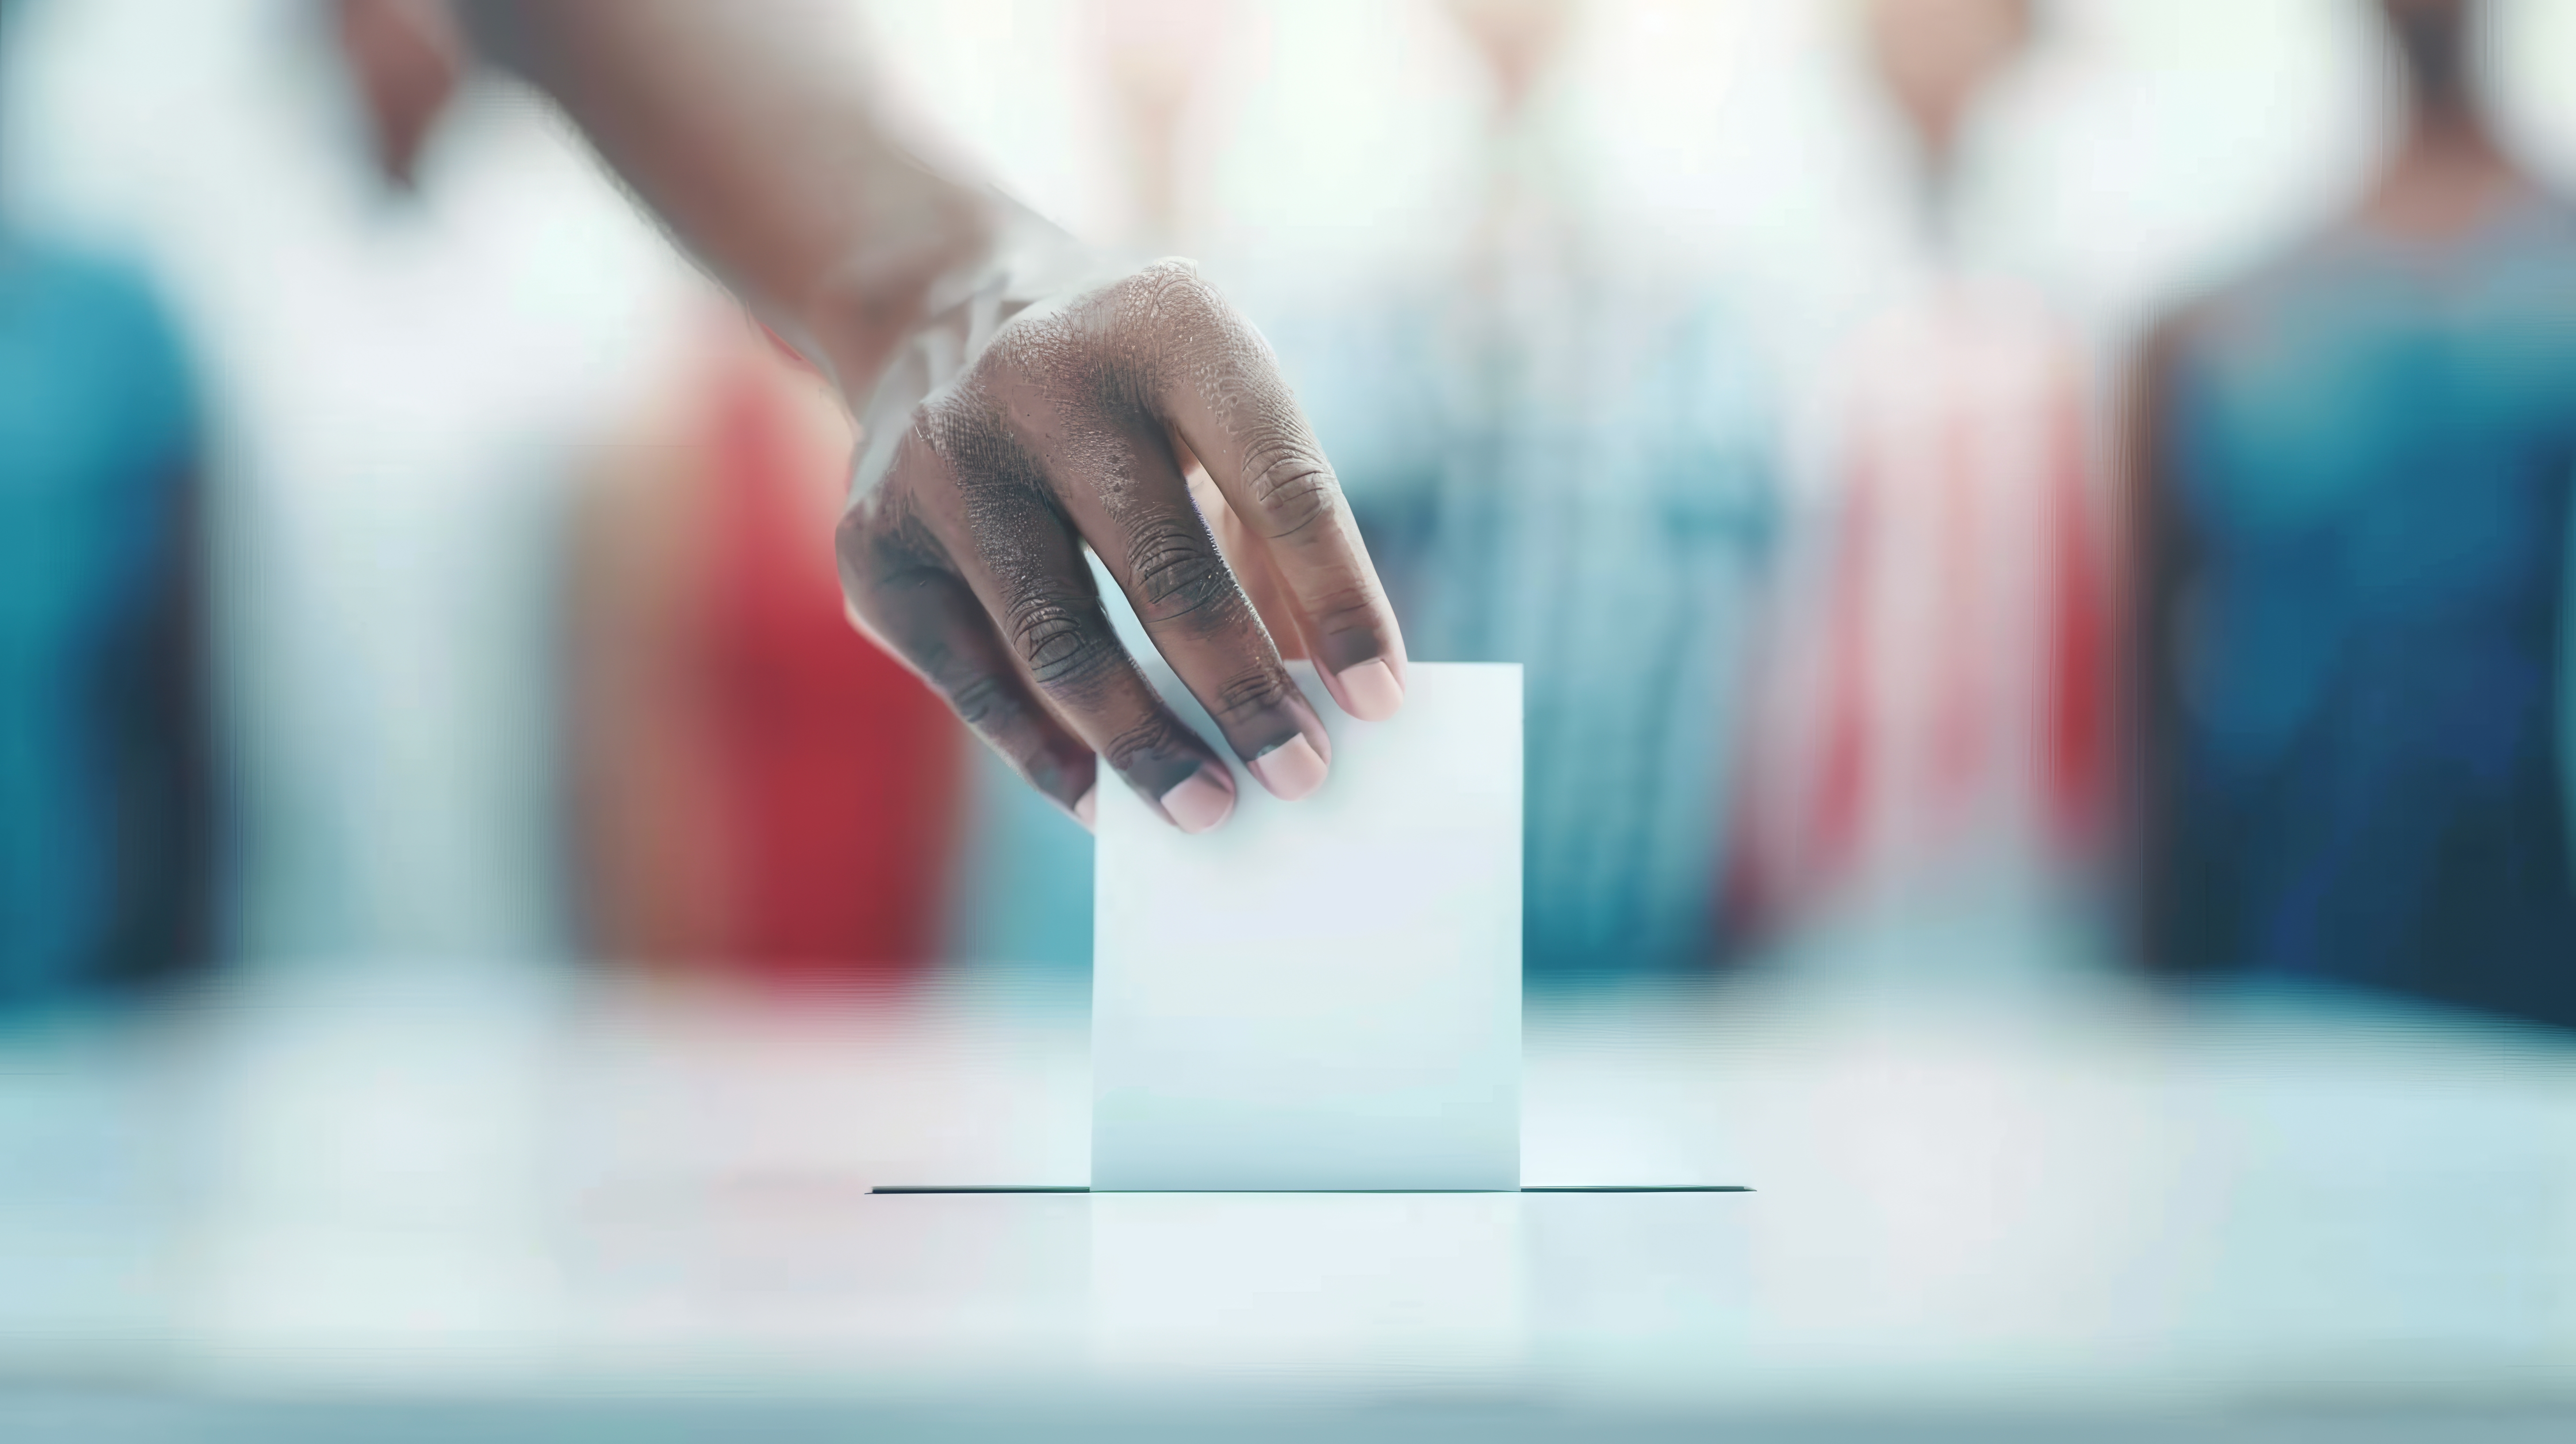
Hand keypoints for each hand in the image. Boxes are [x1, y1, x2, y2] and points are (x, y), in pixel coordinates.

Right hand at [836, 259, 1407, 833]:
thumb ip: (1274, 540)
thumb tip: (1326, 704)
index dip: (1338, 600)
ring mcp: (945, 456)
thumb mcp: (1217, 415)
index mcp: (1167, 323)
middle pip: (1166, 570)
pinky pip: (974, 680)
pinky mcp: (877, 541)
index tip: (1380, 703)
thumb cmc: (1130, 398)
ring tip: (1210, 810)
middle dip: (1244, 694)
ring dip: (1146, 745)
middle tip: (1301, 777)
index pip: (1279, 480)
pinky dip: (1045, 754)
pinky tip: (1103, 802)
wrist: (941, 314)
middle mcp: (1043, 375)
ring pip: (1062, 642)